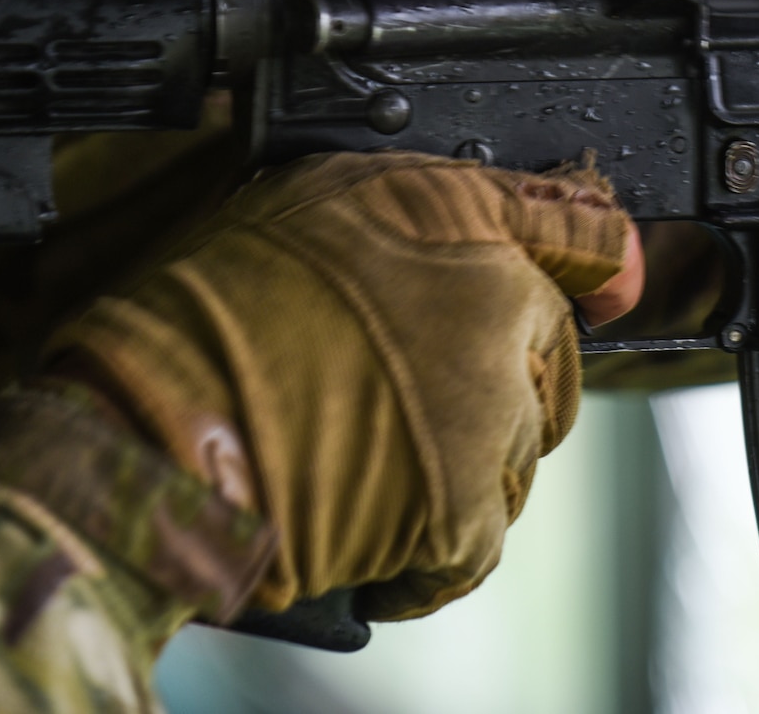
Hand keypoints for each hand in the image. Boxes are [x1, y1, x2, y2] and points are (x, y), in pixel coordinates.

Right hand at [38, 151, 639, 619]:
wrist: (148, 432)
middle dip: (498, 378)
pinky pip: (480, 539)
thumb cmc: (197, 319)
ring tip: (362, 462)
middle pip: (554, 351)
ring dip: (462, 463)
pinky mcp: (468, 506)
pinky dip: (426, 553)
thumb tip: (475, 238)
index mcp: (456, 213)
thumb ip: (414, 216)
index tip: (610, 281)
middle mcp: (495, 297)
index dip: (600, 258)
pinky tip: (362, 533)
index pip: (583, 227)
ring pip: (522, 447)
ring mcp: (490, 406)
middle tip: (405, 397)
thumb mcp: (304, 206)